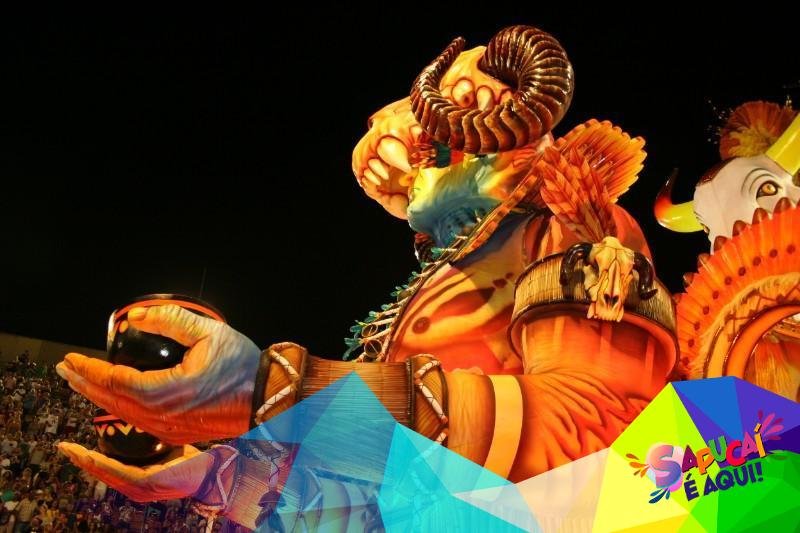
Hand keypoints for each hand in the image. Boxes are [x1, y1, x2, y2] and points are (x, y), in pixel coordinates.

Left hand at [56, 304, 260, 442]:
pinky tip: (112, 398)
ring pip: (122, 415)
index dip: (90, 369)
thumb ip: (170, 319)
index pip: (116, 381)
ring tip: (81, 382)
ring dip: (98, 397)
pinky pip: (138, 423)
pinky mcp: (178, 434)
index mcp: (170, 391)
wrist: (269, 398)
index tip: (72, 357)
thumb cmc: (244, 365)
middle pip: (112, 401)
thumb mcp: (209, 332)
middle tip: (65, 369)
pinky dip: (118, 409)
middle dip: (84, 384)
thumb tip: (136, 316)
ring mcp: (171, 430)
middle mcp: (165, 416)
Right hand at [57, 442, 211, 501]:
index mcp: (136, 479)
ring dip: (86, 461)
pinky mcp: (147, 484)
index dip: (88, 457)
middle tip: (64, 447)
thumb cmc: (192, 460)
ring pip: (106, 473)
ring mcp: (139, 488)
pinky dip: (103, 464)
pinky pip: (119, 473)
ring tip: (71, 450)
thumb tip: (143, 417)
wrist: (212, 472)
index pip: (107, 467)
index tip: (71, 446)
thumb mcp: (165, 449)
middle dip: (80, 459)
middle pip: (101, 472)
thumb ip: (151, 441)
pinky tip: (91, 456)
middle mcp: (135, 487)